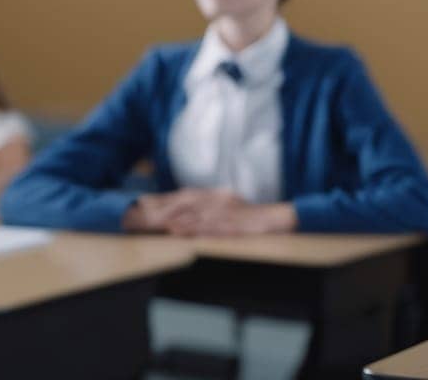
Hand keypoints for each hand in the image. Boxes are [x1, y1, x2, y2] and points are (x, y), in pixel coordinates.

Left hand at [167, 201, 296, 236]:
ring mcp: (224, 212)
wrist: (274, 219)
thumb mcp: (231, 204)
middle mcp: (218, 200)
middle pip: (188, 203)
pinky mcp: (230, 225)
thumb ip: (214, 205)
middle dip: (169, 208)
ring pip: (195, 215)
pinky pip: (207, 227)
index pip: (189, 195)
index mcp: (218, 195)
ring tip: (161, 225)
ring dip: (177, 220)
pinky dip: (192, 229)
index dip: (171, 201)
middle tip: (153, 215)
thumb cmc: (252, 215)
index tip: (155, 205)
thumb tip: (194, 212)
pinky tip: (181, 232)